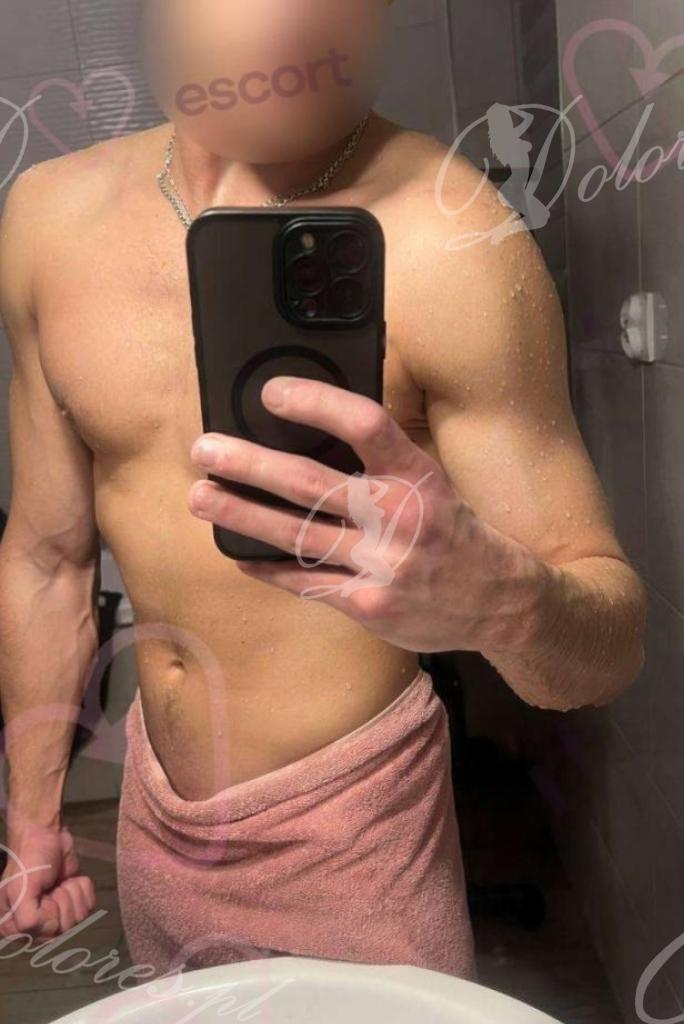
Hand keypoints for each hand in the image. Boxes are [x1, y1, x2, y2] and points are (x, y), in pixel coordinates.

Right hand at [0, 813, 95, 944]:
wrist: (47, 834)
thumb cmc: (29, 859)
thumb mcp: (20, 890)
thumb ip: (29, 919)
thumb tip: (51, 929)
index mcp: (14, 926)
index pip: (42, 936)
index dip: (48, 915)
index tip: (41, 897)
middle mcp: (34, 924)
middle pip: (63, 930)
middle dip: (62, 902)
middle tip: (52, 886)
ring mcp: (55, 912)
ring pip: (78, 919)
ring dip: (73, 894)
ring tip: (60, 881)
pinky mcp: (73, 900)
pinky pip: (89, 906)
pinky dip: (83, 889)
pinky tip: (71, 879)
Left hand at [187, 375, 543, 653]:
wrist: (496, 601)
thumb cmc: (451, 532)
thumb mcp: (430, 483)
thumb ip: (381, 460)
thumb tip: (314, 424)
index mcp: (416, 476)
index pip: (364, 425)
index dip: (316, 404)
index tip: (270, 393)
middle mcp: (398, 518)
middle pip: (310, 484)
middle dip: (250, 464)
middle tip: (205, 449)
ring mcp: (381, 566)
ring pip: (297, 536)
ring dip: (242, 514)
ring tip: (200, 496)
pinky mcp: (367, 605)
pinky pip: (304, 582)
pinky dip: (267, 566)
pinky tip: (237, 552)